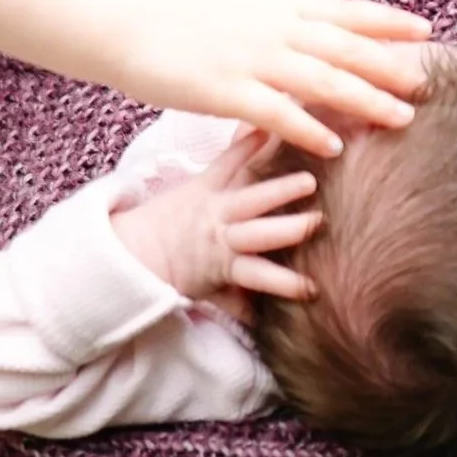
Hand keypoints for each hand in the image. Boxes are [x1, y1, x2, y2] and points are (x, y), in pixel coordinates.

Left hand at [113, 134, 322, 305]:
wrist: (137, 249)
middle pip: (260, 232)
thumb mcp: (209, 293)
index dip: (285, 283)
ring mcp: (213, 205)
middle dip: (289, 228)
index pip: (260, 277)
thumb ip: (240, 305)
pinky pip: (226, 162)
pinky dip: (246, 144)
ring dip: (279, 188)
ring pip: (250, 196)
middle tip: (319, 222)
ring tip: (309, 179)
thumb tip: (270, 328)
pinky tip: (269, 128)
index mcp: (225, 264)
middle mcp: (222, 234)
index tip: (313, 289)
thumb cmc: (179, 275)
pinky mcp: (202, 182)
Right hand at [119, 0, 427, 158]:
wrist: (118, 20)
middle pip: (342, 46)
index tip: (425, 30)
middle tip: (425, 84)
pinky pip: (275, 112)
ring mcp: (248, 58)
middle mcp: (269, 28)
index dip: (386, 21)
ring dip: (364, 99)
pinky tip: (333, 146)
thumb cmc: (173, 10)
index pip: (341, 11)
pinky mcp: (223, 90)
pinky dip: (307, 129)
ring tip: (399, 119)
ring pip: (320, 79)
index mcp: (272, 5)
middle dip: (388, 66)